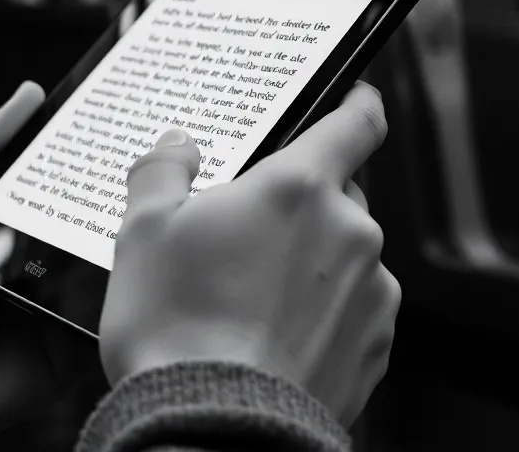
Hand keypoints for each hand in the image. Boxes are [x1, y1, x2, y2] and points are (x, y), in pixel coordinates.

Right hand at [99, 82, 398, 427]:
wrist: (211, 428)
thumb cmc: (175, 326)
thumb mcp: (143, 231)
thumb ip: (164, 169)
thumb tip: (178, 145)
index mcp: (299, 186)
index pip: (356, 122)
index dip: (357, 103)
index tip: (356, 99)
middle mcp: (350, 232)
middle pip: (336, 195)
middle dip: (298, 205)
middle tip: (243, 234)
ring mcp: (371, 294)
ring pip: (344, 256)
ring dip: (309, 264)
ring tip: (247, 301)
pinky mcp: (375, 348)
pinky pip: (352, 311)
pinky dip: (320, 314)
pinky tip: (271, 335)